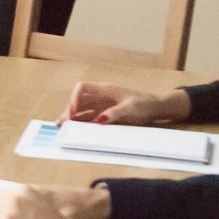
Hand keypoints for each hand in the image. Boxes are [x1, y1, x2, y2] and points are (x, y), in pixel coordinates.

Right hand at [62, 81, 189, 125]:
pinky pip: (90, 118)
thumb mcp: (131, 108)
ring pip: (82, 111)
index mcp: (105, 89)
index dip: (75, 97)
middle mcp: (100, 96)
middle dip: (68, 111)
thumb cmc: (145, 103)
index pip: (82, 88)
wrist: (157, 107)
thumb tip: (98, 121)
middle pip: (78, 100)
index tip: (73, 110)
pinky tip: (76, 131)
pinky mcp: (105, 115)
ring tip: (63, 128)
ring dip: (72, 119)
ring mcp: (102, 106)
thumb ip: (114, 113)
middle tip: (61, 124)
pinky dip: (82, 124)